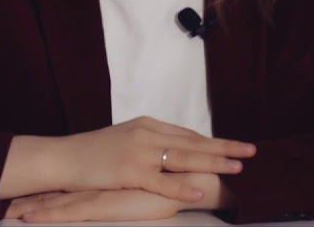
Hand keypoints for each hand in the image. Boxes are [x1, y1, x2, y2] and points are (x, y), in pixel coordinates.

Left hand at [6, 188, 180, 222]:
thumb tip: (142, 188)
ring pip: (60, 202)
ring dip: (34, 206)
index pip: (80, 183)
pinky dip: (47, 215)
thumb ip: (147, 183)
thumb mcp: (159, 185)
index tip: (29, 196)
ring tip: (9, 213)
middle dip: (35, 196)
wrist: (194, 182)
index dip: (53, 188)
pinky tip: (29, 218)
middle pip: (63, 189)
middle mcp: (104, 184)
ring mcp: (102, 194)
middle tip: (6, 205)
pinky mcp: (105, 204)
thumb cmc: (181, 184)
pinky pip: (70, 213)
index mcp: (114, 179)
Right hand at [57, 116, 255, 201]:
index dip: (212, 141)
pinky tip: (201, 188)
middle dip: (225, 147)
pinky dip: (183, 184)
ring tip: (237, 167)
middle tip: (251, 151)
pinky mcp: (129, 172)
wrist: (62, 157)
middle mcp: (147, 134)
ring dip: (213, 162)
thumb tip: (172, 150)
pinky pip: (161, 180)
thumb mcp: (125, 139)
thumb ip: (149, 142)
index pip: (188, 133)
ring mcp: (139, 152)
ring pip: (184, 157)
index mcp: (148, 125)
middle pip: (193, 141)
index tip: (233, 146)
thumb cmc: (92, 153)